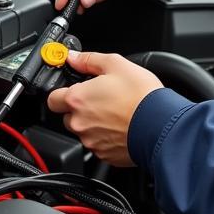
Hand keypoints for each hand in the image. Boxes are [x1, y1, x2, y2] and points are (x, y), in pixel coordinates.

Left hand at [47, 51, 162, 166]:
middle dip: (80, 108)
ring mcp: (91, 141)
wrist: (162, 125)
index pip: (52, 98)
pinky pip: (98, 145)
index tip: (73, 89)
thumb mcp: (117, 64)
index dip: (61, 92)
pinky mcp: (104, 155)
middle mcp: (80, 123)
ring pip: (84, 131)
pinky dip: (107, 137)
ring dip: (94, 123)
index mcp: (78, 99)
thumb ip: (89, 60)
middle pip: (68, 116)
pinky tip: (122, 126)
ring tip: (116, 113)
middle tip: (101, 99)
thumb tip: (73, 57)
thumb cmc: (142, 96)